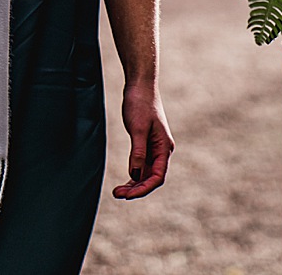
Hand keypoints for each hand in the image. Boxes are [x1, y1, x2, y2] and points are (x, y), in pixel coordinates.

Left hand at [112, 83, 172, 199]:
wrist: (140, 86)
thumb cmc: (140, 104)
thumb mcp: (137, 129)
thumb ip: (138, 153)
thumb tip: (135, 175)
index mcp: (164, 148)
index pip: (158, 177)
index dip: (143, 189)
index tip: (127, 196)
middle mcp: (162, 150)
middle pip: (152, 178)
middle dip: (136, 189)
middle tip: (117, 194)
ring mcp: (155, 148)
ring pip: (146, 173)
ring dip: (134, 184)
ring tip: (117, 191)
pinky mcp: (146, 143)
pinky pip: (142, 165)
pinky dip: (134, 175)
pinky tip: (125, 180)